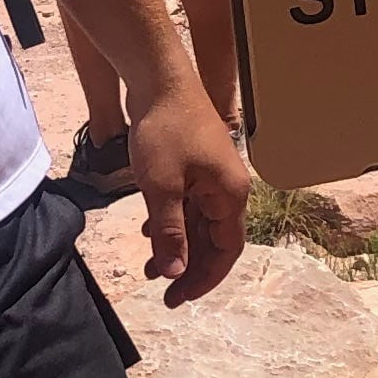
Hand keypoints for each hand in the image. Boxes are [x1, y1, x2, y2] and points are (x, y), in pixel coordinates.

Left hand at [127, 76, 252, 308]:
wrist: (159, 79)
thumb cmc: (164, 130)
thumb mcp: (162, 187)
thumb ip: (169, 232)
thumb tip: (175, 272)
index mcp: (230, 195)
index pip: (226, 251)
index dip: (204, 278)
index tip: (179, 297)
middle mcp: (227, 188)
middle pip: (213, 241)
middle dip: (187, 266)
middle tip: (161, 291)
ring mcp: (211, 176)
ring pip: (198, 224)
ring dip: (177, 246)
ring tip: (150, 268)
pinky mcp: (195, 166)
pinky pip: (188, 205)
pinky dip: (171, 222)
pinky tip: (147, 232)